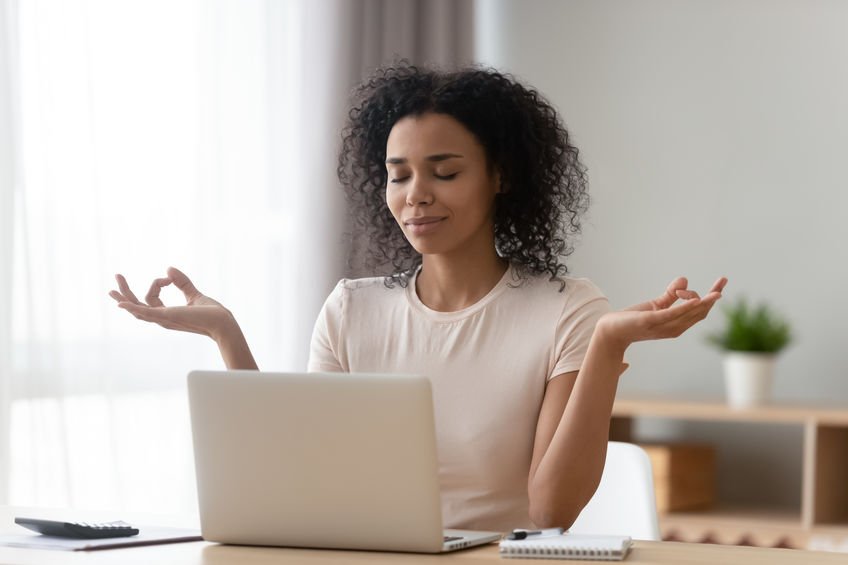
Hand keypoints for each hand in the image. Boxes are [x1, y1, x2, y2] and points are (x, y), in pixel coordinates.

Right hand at [109, 267, 235, 340]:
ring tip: (113, 286)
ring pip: (137, 309)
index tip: (169, 277)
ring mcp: (163, 319)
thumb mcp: (193, 293)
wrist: (222, 322)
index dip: (157, 283)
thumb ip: (182, 282)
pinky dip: (132, 307)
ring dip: (124, 297)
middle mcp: (162, 318)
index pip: (151, 297)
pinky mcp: (167, 317)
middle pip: (137, 305)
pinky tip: (121, 303)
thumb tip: (169, 268)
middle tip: (117, 276)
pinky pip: (145, 313)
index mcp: (167, 314)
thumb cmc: (211, 313)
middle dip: (125, 292)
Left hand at [595, 276, 728, 352]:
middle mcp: (674, 328)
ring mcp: (663, 326)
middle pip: (700, 312)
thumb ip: (671, 294)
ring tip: (716, 292)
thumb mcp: (656, 305)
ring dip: (704, 302)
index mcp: (677, 324)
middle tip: (723, 282)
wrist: (612, 330)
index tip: (722, 282)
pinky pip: (671, 315)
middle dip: (713, 297)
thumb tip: (685, 279)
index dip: (712, 297)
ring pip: (689, 314)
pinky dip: (685, 307)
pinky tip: (695, 299)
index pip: (701, 310)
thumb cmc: (634, 319)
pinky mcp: (651, 321)